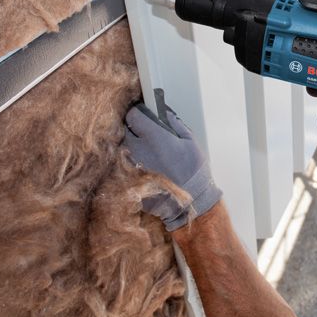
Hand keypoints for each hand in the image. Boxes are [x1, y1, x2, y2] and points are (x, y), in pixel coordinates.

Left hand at [123, 104, 221, 229]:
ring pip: (124, 147)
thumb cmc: (192, 171)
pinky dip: (134, 161)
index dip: (139, 113)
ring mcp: (130, 165)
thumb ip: (174, 123)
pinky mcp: (128, 178)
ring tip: (150, 152)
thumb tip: (164, 113)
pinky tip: (148, 166)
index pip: (133, 115)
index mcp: (153, 137)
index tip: (144, 114)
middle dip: (135, 129)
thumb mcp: (190, 141)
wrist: (188, 203)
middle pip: (125, 130)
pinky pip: (125, 163)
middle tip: (148, 134)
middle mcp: (137, 149)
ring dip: (134, 146)